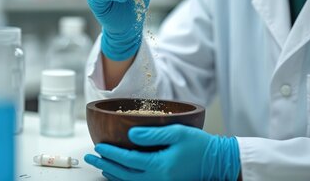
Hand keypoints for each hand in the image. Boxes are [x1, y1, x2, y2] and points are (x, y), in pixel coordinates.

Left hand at [84, 124, 240, 180]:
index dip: (111, 153)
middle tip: (90, 157)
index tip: (98, 147)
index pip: (127, 160)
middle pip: (124, 174)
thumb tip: (131, 135)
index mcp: (159, 166)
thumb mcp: (177, 133)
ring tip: (100, 166)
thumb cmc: (200, 146)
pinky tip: (118, 175)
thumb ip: (152, 135)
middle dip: (106, 164)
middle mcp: (157, 179)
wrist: (218, 162)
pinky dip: (124, 180)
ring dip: (112, 174)